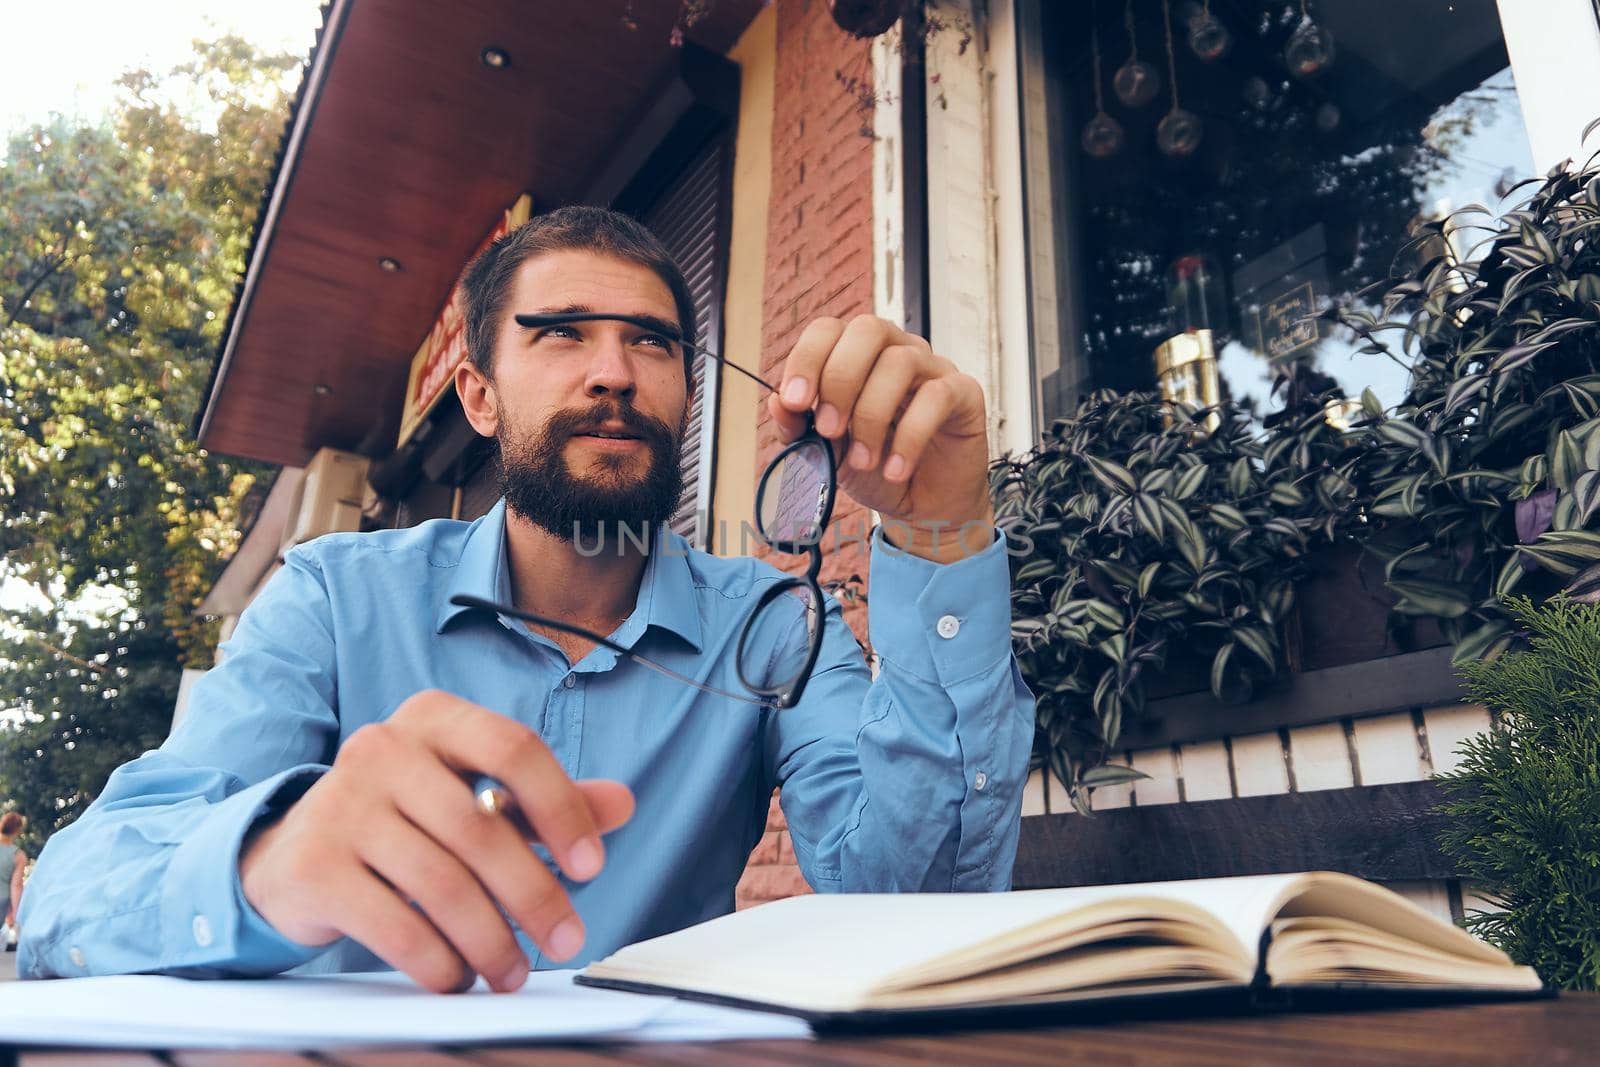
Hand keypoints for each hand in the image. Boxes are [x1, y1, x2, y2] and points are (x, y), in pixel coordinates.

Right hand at [240, 689, 633, 993]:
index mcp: (434, 717)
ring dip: (491, 940)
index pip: (514, 748)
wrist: (292, 853)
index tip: (590, 867)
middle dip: (535, 896)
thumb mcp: (474, 796)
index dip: (561, 809)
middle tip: (566, 939)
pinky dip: (439, 961)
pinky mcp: (314, 866)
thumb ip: (544, 800)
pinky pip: (396, 925)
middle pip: (482, 829)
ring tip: (513, 971)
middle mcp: (383, 747)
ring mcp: (341, 803)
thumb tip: (622, 802)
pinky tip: (459, 977)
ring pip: (442, 884)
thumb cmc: (405, 819)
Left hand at [767, 315, 993, 562]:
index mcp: (858, 355)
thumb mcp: (825, 453)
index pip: (829, 329)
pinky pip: (936, 397)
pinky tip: (895, 469)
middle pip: (868, 330)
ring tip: (864, 461)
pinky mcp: (963, 393)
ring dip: (872, 416)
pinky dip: (909, 437)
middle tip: (829, 429)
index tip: (794, 402)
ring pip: (900, 362)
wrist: (922, 506)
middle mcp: (896, 350)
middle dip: (840, 380)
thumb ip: (799, 428)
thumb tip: (776, 402)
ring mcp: (932, 368)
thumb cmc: (874, 468)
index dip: (807, 359)